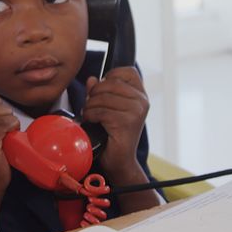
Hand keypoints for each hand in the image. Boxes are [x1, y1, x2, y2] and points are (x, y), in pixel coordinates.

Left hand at [82, 67, 149, 181]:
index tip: (103, 90)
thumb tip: (92, 79)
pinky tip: (91, 121)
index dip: (110, 76)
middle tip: (90, 105)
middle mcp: (142, 100)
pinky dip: (90, 115)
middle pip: (111, 83)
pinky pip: (101, 111)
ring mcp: (136, 111)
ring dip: (90, 106)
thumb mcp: (107, 108)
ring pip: (103, 97)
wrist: (120, 160)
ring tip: (90, 115)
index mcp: (140, 95)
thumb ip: (100, 92)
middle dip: (95, 93)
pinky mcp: (127, 122)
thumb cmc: (113, 133)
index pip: (127, 71)